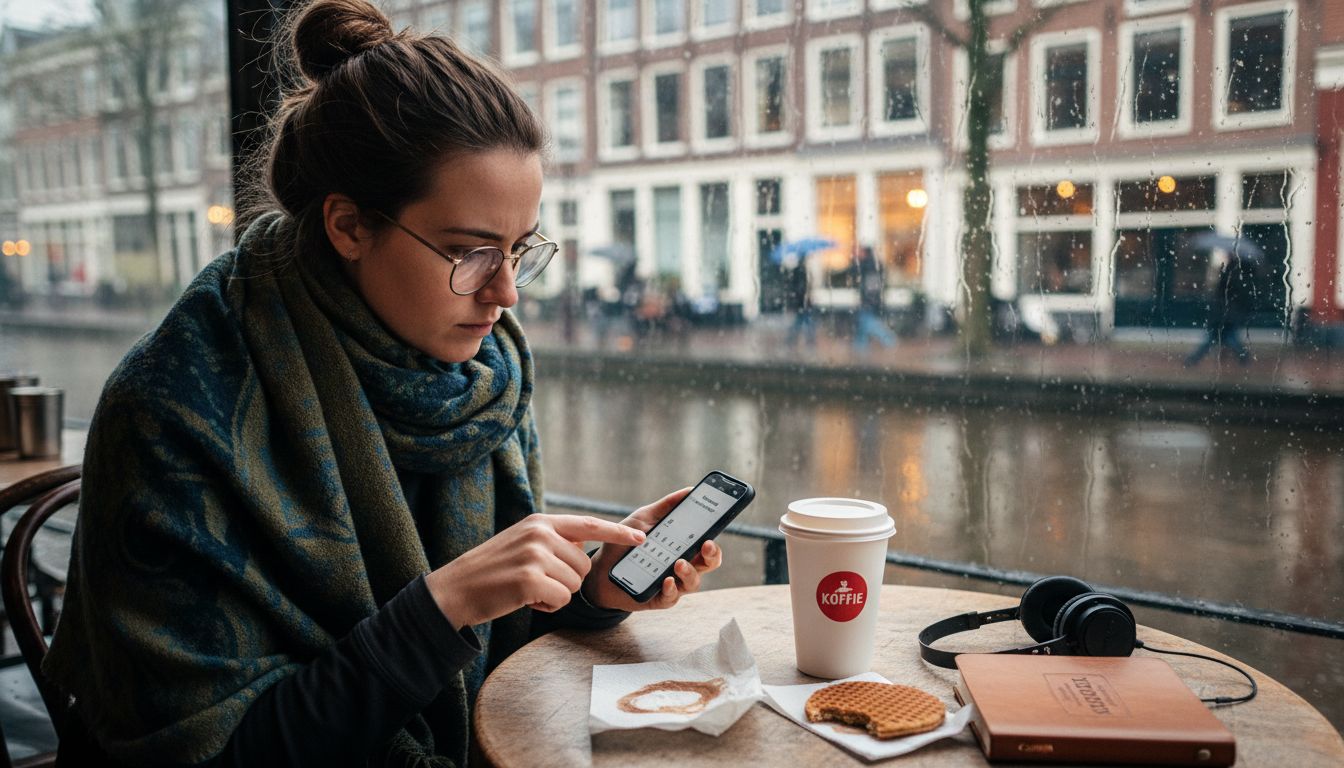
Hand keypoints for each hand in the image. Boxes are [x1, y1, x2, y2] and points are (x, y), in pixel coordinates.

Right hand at [425, 514, 645, 628]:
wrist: (456, 589)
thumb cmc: (492, 571)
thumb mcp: (522, 542)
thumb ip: (553, 541)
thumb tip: (585, 546)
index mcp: (540, 522)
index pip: (589, 524)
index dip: (617, 534)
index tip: (641, 538)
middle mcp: (540, 534)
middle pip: (584, 565)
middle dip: (567, 581)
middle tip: (536, 581)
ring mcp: (535, 556)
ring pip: (574, 585)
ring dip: (556, 595)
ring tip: (527, 589)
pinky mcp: (529, 580)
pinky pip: (561, 600)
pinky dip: (547, 606)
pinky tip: (525, 600)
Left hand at [582, 487, 724, 611]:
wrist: (600, 569)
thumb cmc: (625, 543)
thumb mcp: (644, 519)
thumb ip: (666, 506)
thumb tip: (689, 490)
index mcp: (682, 547)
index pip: (707, 545)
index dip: (714, 540)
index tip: (714, 529)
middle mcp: (681, 566)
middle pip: (708, 564)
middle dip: (712, 556)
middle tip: (706, 545)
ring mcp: (672, 583)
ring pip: (693, 583)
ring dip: (689, 572)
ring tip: (678, 563)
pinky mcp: (658, 599)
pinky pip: (671, 598)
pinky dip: (671, 589)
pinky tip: (666, 580)